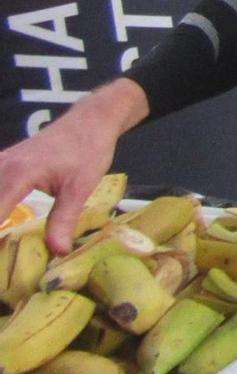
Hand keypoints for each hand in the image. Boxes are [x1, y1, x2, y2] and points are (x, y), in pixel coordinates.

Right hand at [0, 80, 148, 254]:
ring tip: (3, 239)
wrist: (91, 120)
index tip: (0, 253)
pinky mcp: (2, 162)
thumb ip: (63, 220)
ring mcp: (0, 162)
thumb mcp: (80, 188)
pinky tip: (2, 214)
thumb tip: (57, 251)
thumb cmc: (88, 149)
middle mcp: (2, 166)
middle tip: (3, 249)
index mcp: (18, 174)